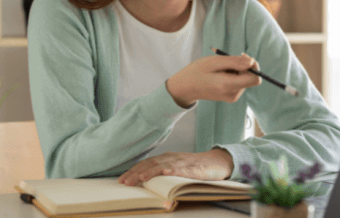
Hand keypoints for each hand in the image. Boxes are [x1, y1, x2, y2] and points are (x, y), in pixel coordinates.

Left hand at [117, 149, 233, 185]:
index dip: (133, 170)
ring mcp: (183, 162)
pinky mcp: (194, 168)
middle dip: (136, 173)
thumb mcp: (177, 169)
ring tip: (139, 179)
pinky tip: (165, 172)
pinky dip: (173, 169)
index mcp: (167, 158)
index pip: (146, 163)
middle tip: (124, 182)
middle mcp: (172, 158)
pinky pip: (182, 168)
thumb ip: (164, 172)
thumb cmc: (196, 168)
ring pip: (163, 165)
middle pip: (151, 163)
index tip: (121, 180)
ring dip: (150, 171)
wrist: (217, 162)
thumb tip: (146, 182)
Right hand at [166, 53, 260, 106]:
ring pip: (245, 79)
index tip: (242, 57)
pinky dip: (234, 75)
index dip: (254, 66)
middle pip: (251, 78)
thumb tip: (252, 62)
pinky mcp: (231, 96)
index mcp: (229, 86)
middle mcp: (233, 94)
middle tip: (227, 60)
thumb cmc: (197, 72)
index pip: (255, 79)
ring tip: (220, 69)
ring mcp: (233, 97)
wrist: (185, 88)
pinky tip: (221, 74)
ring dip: (237, 70)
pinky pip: (240, 82)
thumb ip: (235, 62)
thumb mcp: (214, 62)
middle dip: (243, 66)